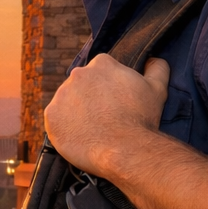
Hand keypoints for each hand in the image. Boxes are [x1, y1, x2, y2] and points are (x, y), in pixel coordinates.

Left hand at [43, 54, 169, 176]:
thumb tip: (153, 59)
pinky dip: (64, 127)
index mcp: (101, 63)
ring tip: (93, 129)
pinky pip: (55, 120)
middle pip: (82, 85)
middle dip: (91, 98)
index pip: (101, 70)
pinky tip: (80, 136)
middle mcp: (77, 74)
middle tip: (104, 117)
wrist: (126, 149)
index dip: (108, 87)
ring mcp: (61, 95)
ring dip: (76, 112)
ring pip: (68, 102)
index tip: (114, 101)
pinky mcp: (51, 116)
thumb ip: (157, 68)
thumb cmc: (142, 118)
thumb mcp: (157, 89)